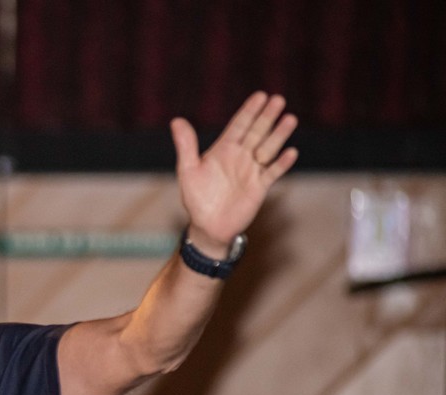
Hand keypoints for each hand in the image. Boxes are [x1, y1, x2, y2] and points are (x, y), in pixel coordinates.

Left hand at [171, 92, 298, 256]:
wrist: (207, 226)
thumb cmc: (196, 198)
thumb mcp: (188, 170)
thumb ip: (186, 146)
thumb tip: (176, 120)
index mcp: (223, 149)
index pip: (239, 125)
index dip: (249, 111)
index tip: (260, 95)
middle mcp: (240, 156)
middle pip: (256, 132)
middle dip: (267, 117)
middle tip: (278, 99)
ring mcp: (252, 170)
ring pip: (268, 148)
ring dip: (278, 134)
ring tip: (289, 118)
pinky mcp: (259, 186)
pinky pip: (273, 172)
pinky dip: (281, 163)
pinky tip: (291, 152)